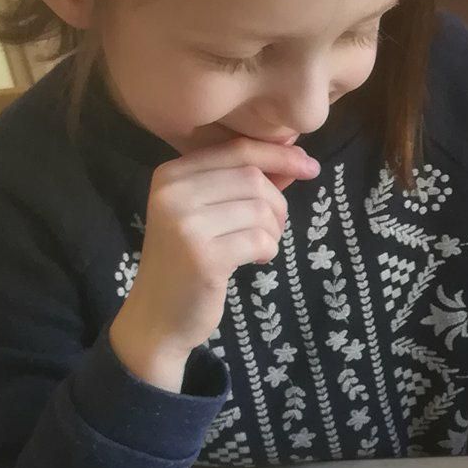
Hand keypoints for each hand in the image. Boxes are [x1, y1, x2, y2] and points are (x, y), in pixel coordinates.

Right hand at [109, 138, 318, 391]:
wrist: (157, 318)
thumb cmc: (187, 261)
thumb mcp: (208, 213)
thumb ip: (244, 183)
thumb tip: (294, 156)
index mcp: (170, 174)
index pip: (236, 150)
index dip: (279, 155)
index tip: (309, 166)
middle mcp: (172, 193)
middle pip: (252, 177)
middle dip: (277, 203)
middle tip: (274, 228)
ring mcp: (185, 225)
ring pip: (260, 208)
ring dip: (274, 230)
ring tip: (261, 247)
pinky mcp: (204, 257)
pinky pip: (260, 239)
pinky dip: (269, 249)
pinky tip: (258, 260)